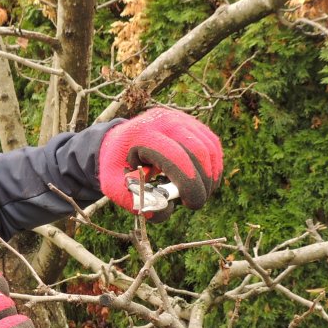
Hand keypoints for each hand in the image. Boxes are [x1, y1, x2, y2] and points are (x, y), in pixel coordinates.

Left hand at [99, 107, 222, 220]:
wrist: (115, 142)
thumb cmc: (116, 167)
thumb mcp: (115, 187)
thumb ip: (137, 203)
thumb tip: (167, 208)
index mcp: (142, 135)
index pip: (175, 158)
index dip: (189, 184)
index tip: (190, 204)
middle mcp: (164, 120)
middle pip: (198, 151)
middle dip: (203, 182)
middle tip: (195, 202)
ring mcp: (180, 118)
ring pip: (209, 147)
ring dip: (211, 175)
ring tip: (200, 193)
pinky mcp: (190, 122)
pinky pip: (212, 144)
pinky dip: (213, 165)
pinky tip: (205, 180)